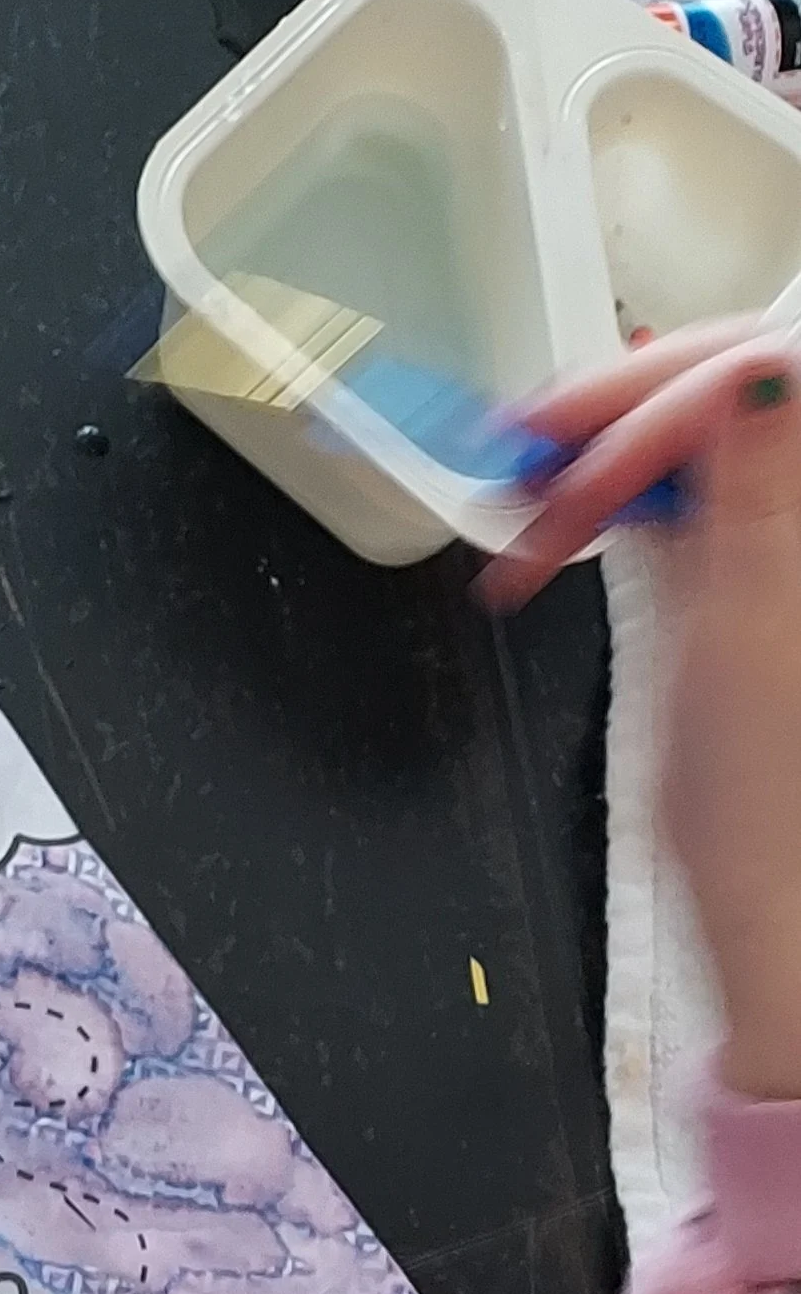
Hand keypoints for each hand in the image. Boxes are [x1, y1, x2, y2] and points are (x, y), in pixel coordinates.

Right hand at [476, 323, 800, 1096]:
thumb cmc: (776, 819)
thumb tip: (755, 372)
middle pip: (746, 394)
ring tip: (530, 494)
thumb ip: (760, 490)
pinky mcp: (768, 580)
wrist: (777, 922)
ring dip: (615, 453)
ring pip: (714, 443)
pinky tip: (575, 516)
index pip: (775, 374)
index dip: (666, 394)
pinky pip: (706, 498)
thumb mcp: (748, 637)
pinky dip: (635, 497)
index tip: (566, 445)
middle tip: (521, 446)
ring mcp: (792, 551)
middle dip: (628, 411)